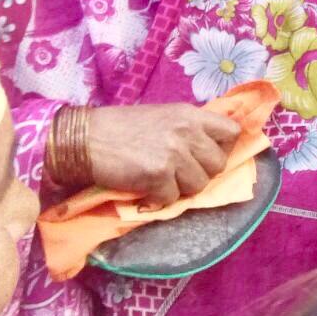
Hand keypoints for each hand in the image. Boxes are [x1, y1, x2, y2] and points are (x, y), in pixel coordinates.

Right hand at [85, 103, 241, 207]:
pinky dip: (158, 200)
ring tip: (161, 182)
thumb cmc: (122, 128)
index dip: (224, 149)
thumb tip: (209, 151)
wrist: (84, 139)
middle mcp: (187, 132)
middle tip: (180, 175)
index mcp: (191, 115)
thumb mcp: (164, 117)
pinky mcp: (157, 174)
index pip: (232, 132)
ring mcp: (174, 153)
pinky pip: (172, 198)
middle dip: (201, 174)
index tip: (206, 156)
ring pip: (199, 185)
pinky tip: (145, 192)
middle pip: (218, 165)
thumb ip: (189, 129)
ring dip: (181, 189)